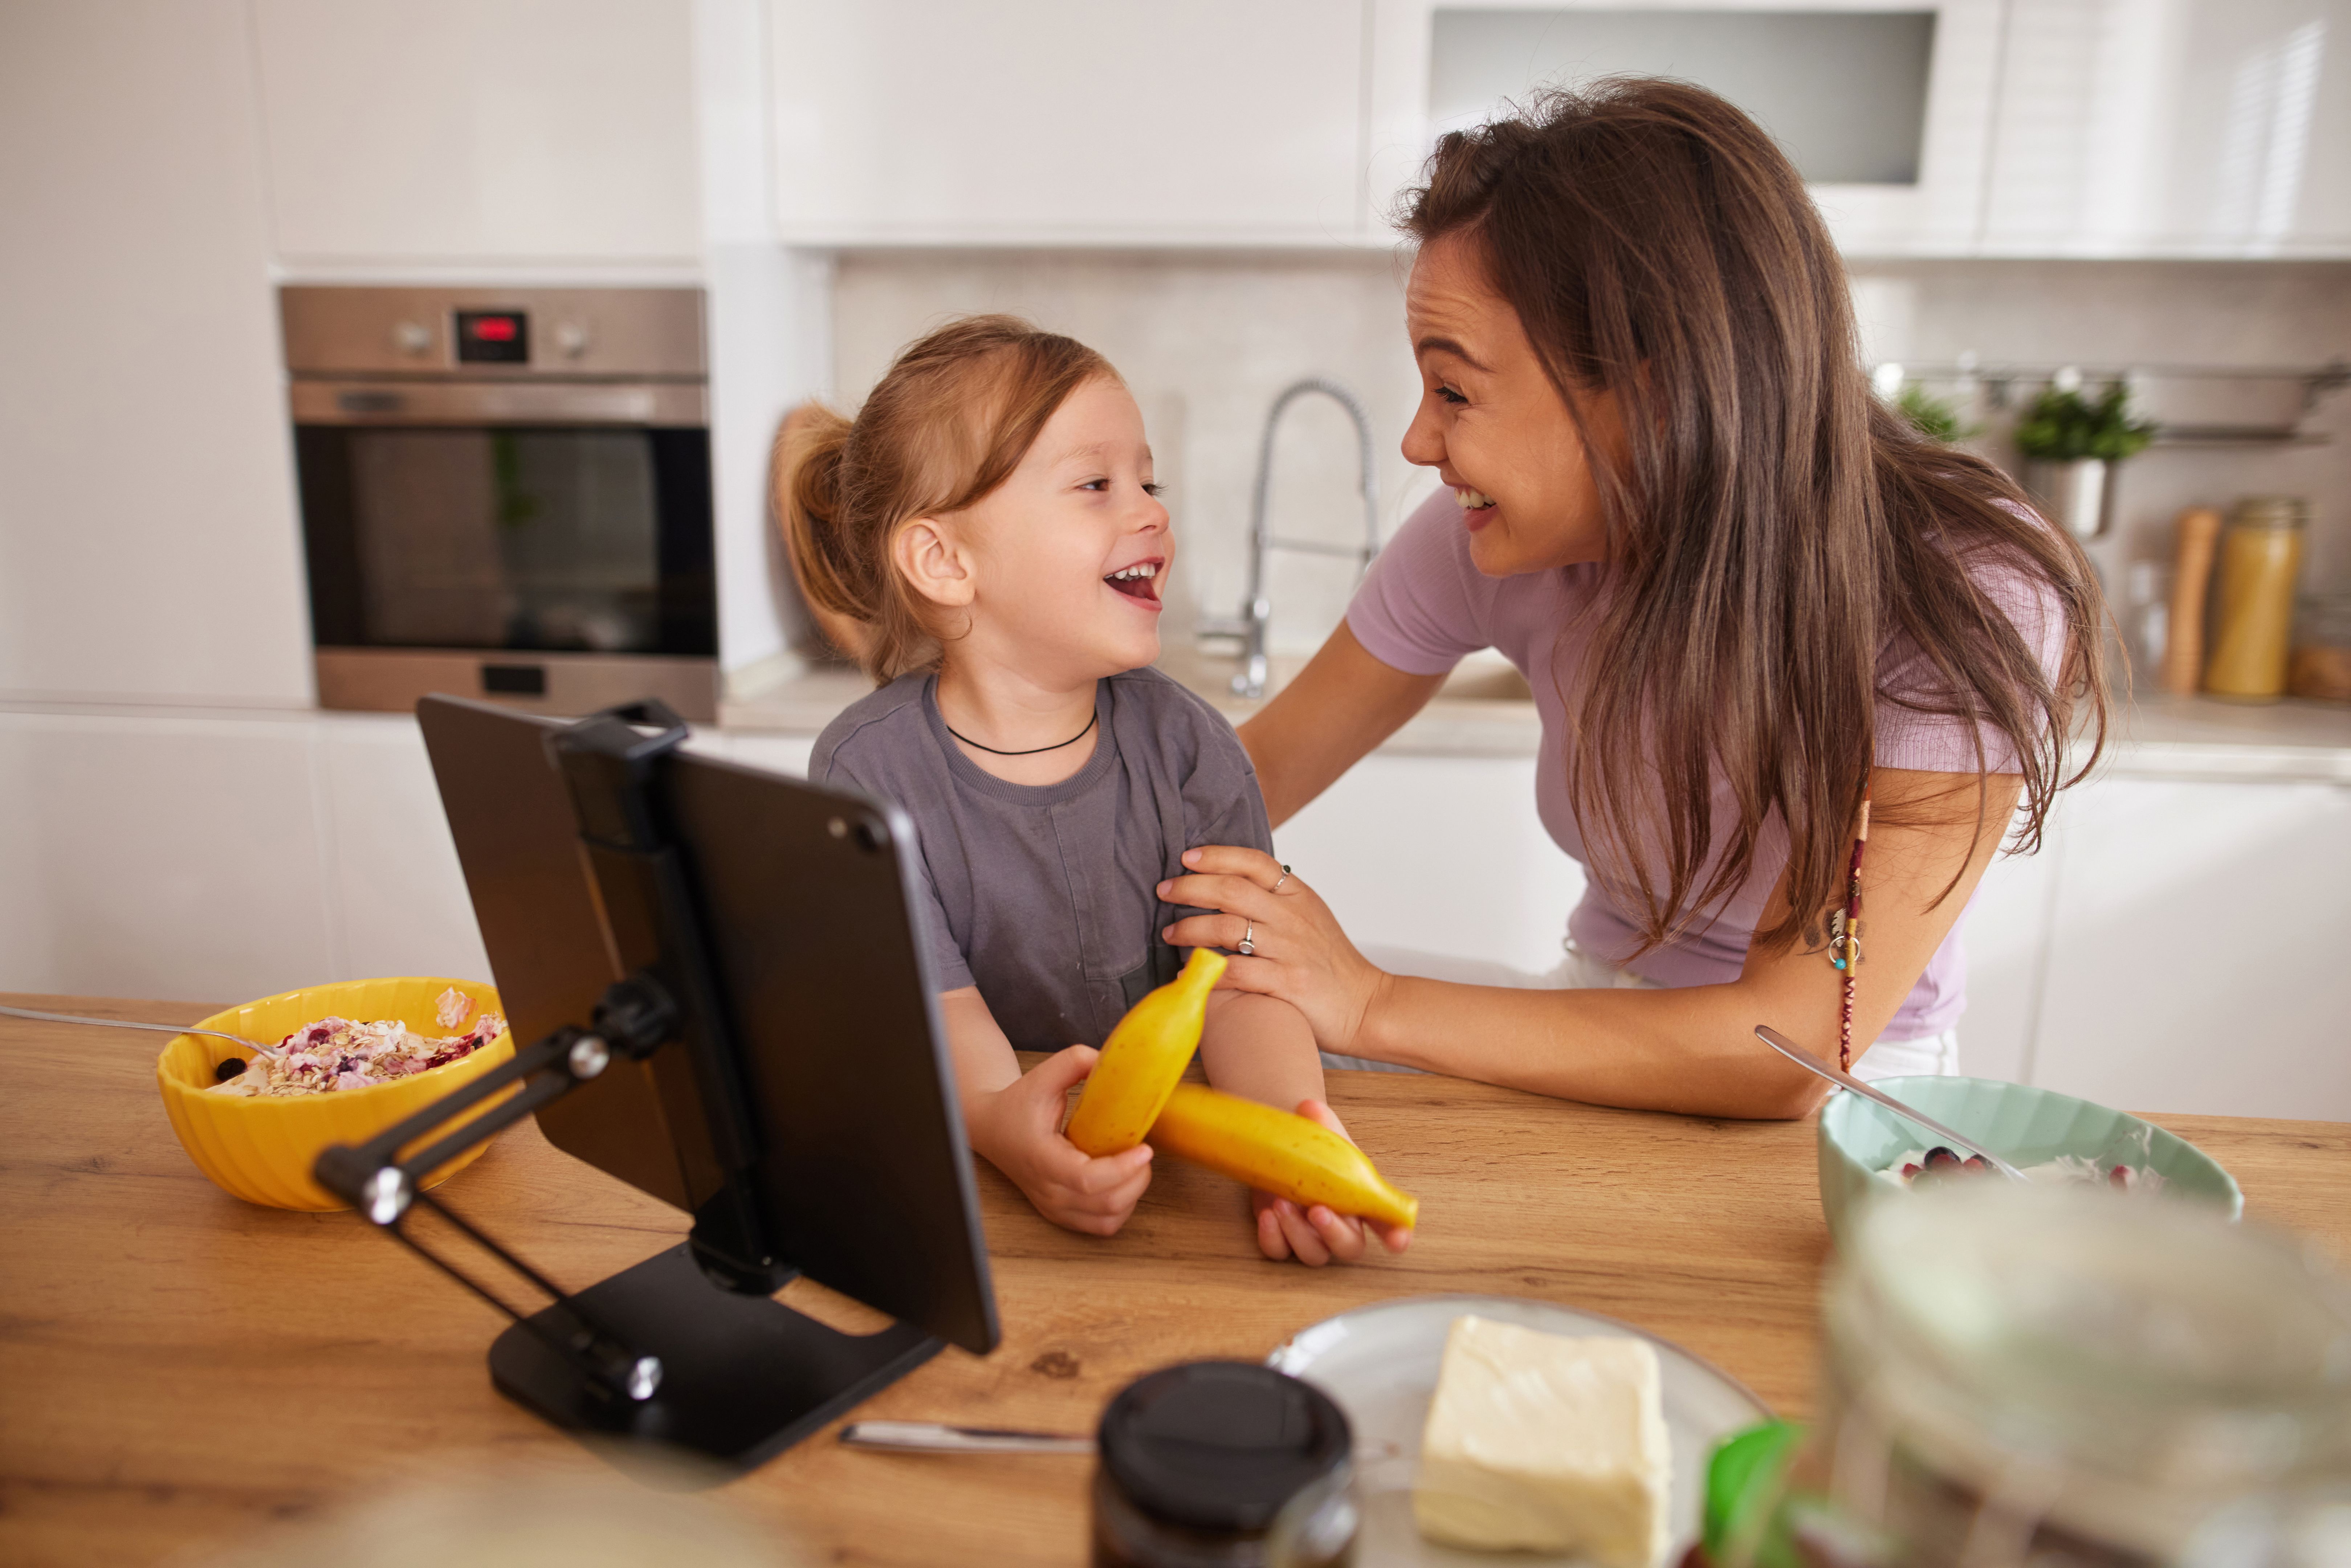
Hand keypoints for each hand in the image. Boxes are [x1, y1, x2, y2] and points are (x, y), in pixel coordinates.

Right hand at [966, 1045, 1153, 1236]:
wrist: (992, 1129)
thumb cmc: (1018, 1104)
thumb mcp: (1043, 1075)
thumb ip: (1076, 1061)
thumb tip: (1111, 1061)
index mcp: (1042, 1158)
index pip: (1087, 1179)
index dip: (1122, 1168)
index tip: (1145, 1148)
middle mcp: (1047, 1190)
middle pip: (1105, 1203)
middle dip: (1137, 1179)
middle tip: (1143, 1152)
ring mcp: (1053, 1207)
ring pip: (1107, 1220)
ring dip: (1131, 1196)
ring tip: (1134, 1167)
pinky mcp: (1060, 1214)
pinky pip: (1101, 1226)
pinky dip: (1120, 1209)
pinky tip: (1122, 1184)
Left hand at [1159, 847, 1388, 1057]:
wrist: (1366, 1005)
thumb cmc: (1332, 964)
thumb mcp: (1310, 918)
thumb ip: (1276, 900)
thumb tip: (1230, 883)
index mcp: (1299, 897)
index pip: (1254, 862)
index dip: (1217, 855)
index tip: (1186, 858)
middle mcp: (1293, 918)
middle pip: (1232, 890)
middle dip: (1190, 888)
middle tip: (1164, 891)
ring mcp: (1290, 950)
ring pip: (1228, 928)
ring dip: (1189, 929)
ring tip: (1169, 934)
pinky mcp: (1287, 983)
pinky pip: (1236, 972)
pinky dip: (1207, 971)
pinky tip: (1187, 974)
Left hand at [1250, 1099, 1413, 1265]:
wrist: (1279, 1150)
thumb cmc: (1312, 1148)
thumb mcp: (1322, 1133)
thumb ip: (1323, 1123)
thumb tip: (1311, 1109)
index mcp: (1362, 1199)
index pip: (1388, 1222)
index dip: (1397, 1235)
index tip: (1397, 1240)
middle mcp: (1341, 1223)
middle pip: (1349, 1247)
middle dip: (1334, 1233)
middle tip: (1317, 1210)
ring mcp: (1311, 1235)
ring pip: (1314, 1255)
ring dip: (1298, 1233)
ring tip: (1282, 1202)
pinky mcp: (1282, 1237)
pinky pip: (1280, 1252)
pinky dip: (1273, 1238)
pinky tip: (1267, 1215)